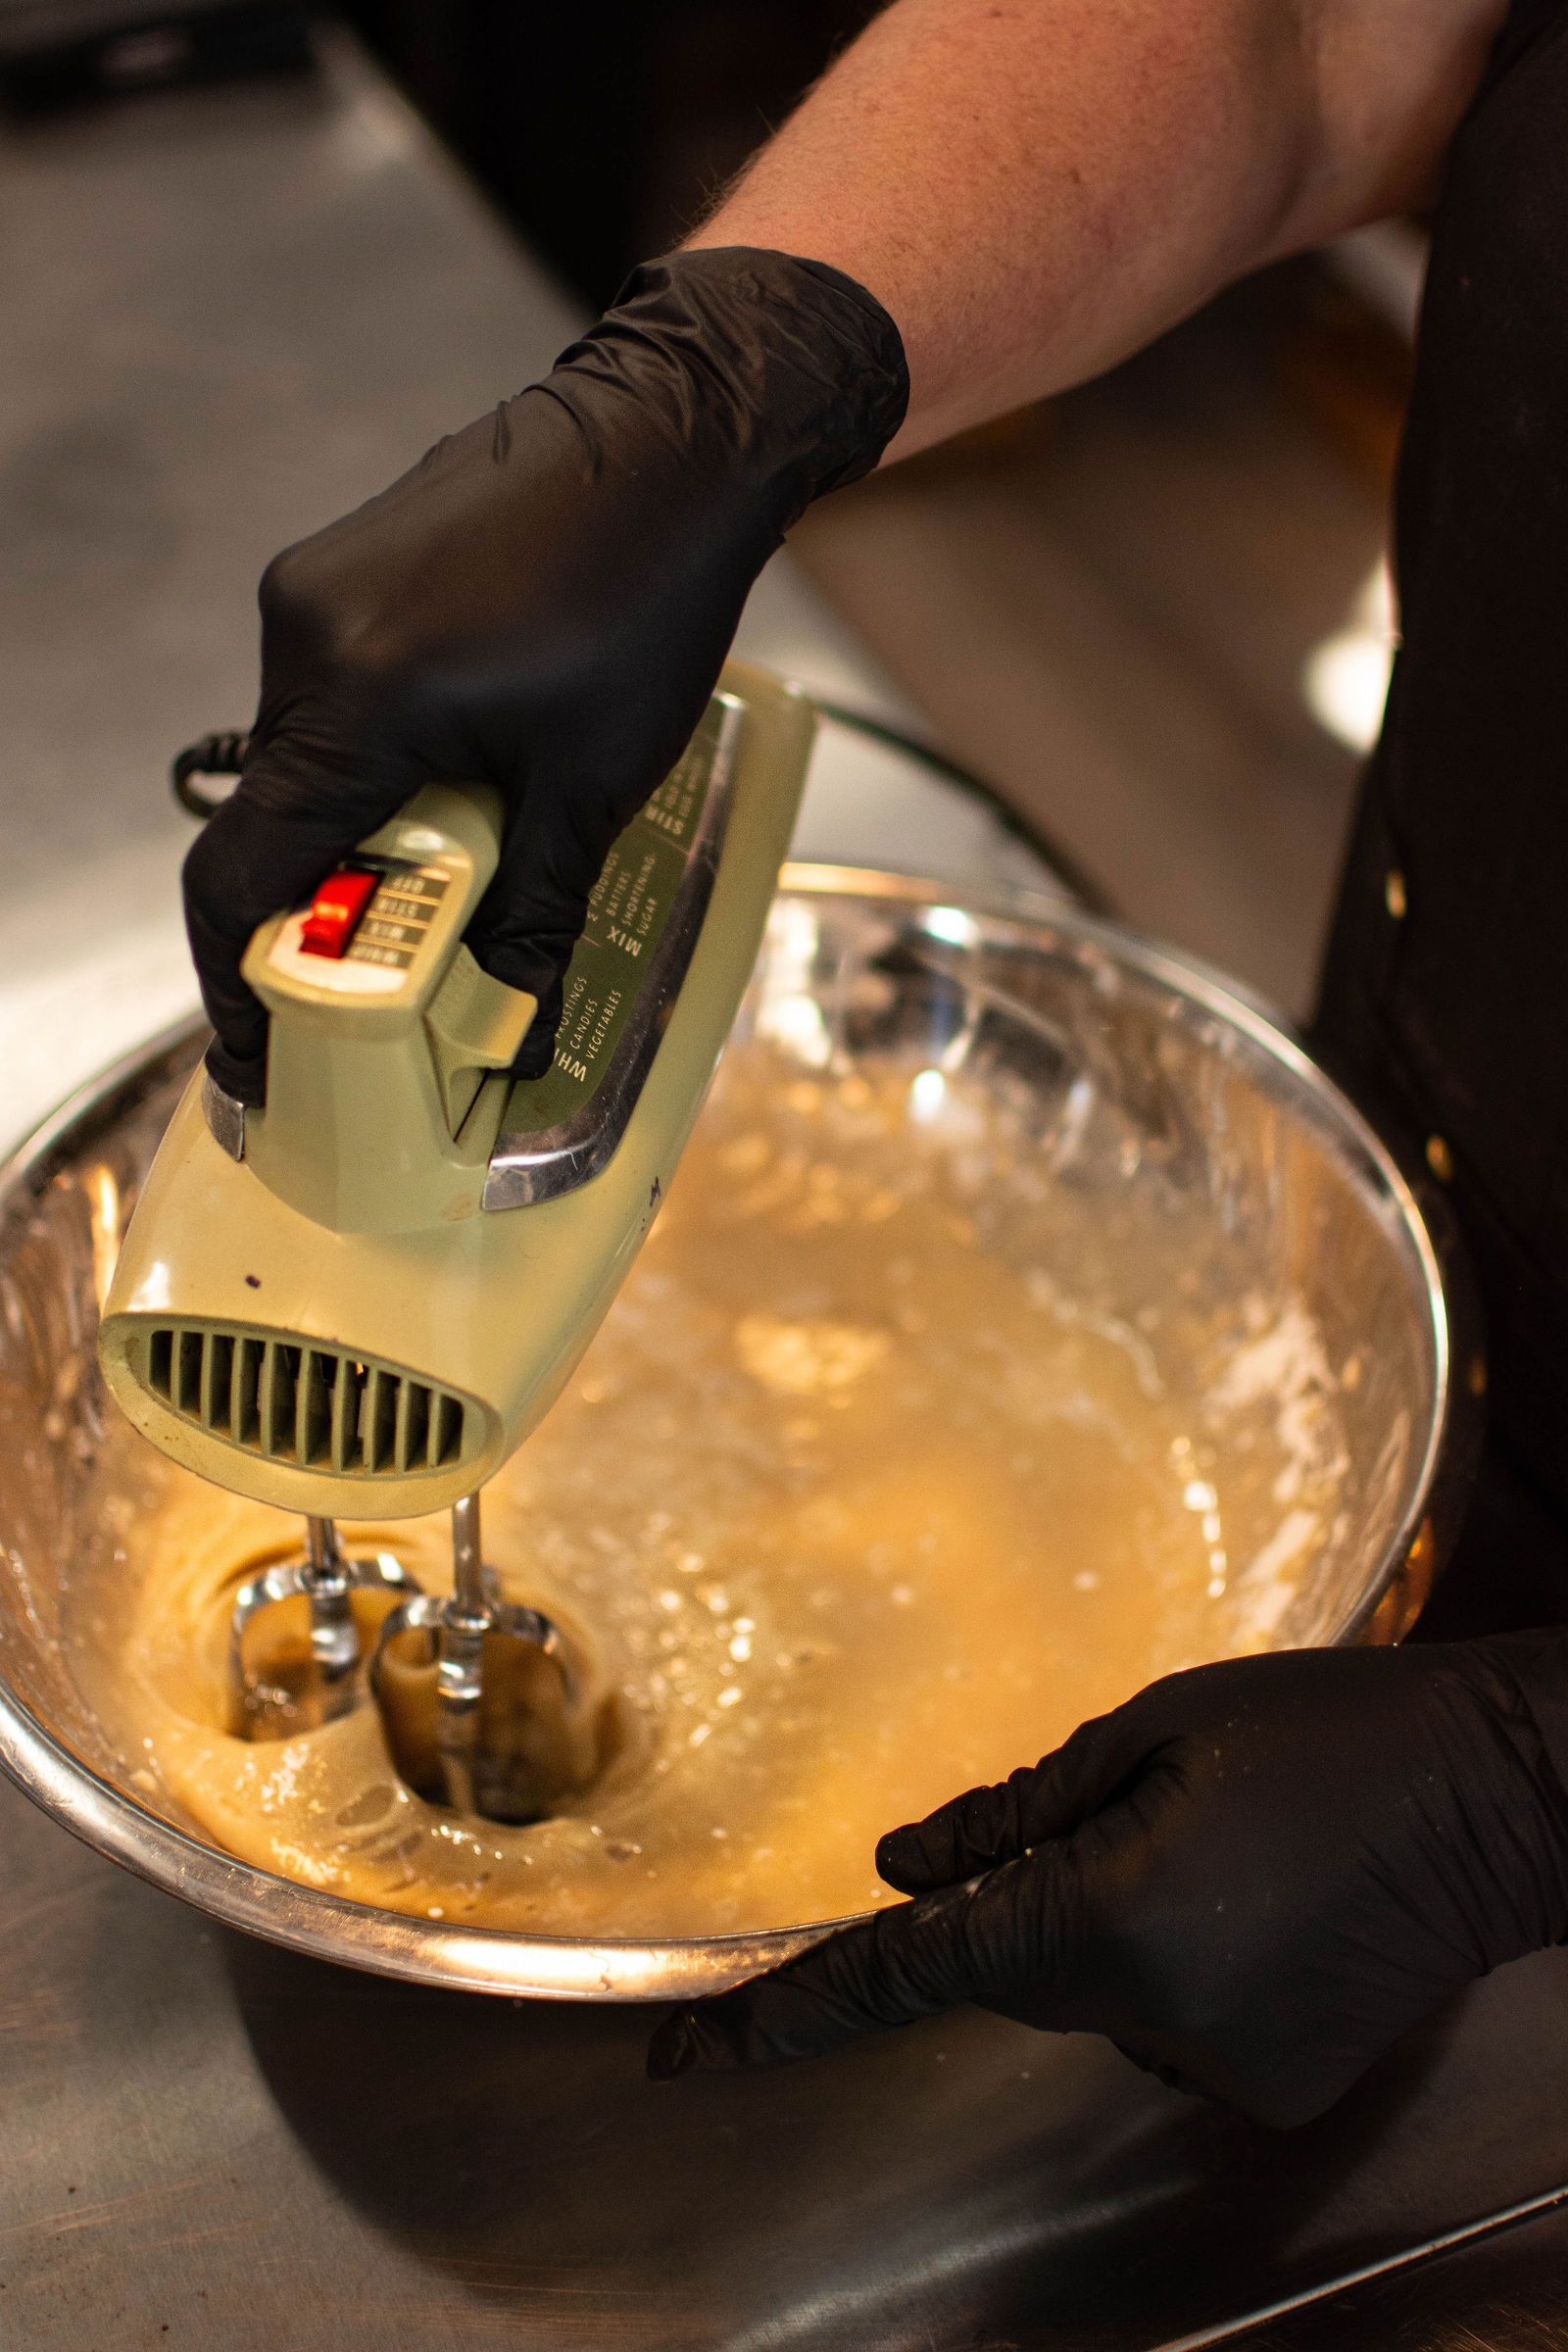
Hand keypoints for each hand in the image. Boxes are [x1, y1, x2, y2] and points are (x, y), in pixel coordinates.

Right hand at [183, 247, 905, 1103]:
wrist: (676, 436)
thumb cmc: (647, 597)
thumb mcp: (595, 787)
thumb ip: (532, 917)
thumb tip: (506, 1031)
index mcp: (354, 698)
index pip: (244, 874)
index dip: (243, 983)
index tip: (268, 1054)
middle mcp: (305, 638)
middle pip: (277, 822)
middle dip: (333, 908)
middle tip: (405, 969)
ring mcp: (314, 593)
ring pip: (306, 762)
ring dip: (365, 830)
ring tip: (467, 856)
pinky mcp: (338, 569)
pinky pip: (331, 700)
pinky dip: (376, 762)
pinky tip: (463, 772)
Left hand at [648, 1635, 1567, 2125]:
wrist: (1499, 1800)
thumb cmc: (1331, 1730)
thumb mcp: (1161, 1726)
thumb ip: (1015, 1808)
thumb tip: (901, 1867)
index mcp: (1105, 1913)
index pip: (912, 1971)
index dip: (792, 2010)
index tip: (689, 2056)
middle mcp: (1148, 2015)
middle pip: (1018, 1959)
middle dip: (1041, 1888)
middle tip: (1158, 1805)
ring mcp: (1211, 2066)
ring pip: (1094, 1988)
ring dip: (1121, 1920)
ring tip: (1235, 1844)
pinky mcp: (1264, 2086)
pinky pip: (1164, 2020)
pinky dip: (1182, 1961)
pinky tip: (1263, 1901)